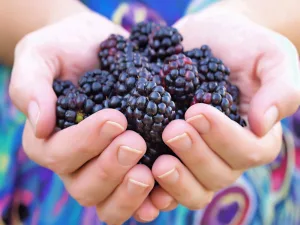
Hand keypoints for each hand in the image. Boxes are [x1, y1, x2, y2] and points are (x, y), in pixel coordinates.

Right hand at [9, 12, 158, 223]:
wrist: (100, 44)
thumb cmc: (67, 47)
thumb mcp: (42, 54)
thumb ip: (31, 85)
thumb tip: (40, 125)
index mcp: (50, 140)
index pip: (58, 154)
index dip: (85, 142)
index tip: (116, 117)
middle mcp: (77, 162)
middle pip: (85, 187)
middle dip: (110, 168)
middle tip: (135, 142)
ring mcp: (106, 167)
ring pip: (108, 202)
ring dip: (129, 193)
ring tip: (150, 171)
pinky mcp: (132, 166)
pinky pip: (137, 199)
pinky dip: (150, 200)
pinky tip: (165, 191)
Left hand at [149, 7, 299, 210]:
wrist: (205, 38)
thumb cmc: (241, 46)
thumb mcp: (270, 55)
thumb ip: (280, 88)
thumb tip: (262, 124)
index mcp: (254, 135)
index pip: (248, 151)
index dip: (223, 138)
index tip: (196, 111)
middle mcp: (226, 153)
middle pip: (218, 175)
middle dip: (195, 156)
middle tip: (172, 130)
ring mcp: (198, 157)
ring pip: (196, 189)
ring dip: (177, 180)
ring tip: (157, 163)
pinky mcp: (172, 154)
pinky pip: (168, 186)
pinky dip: (156, 191)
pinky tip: (142, 179)